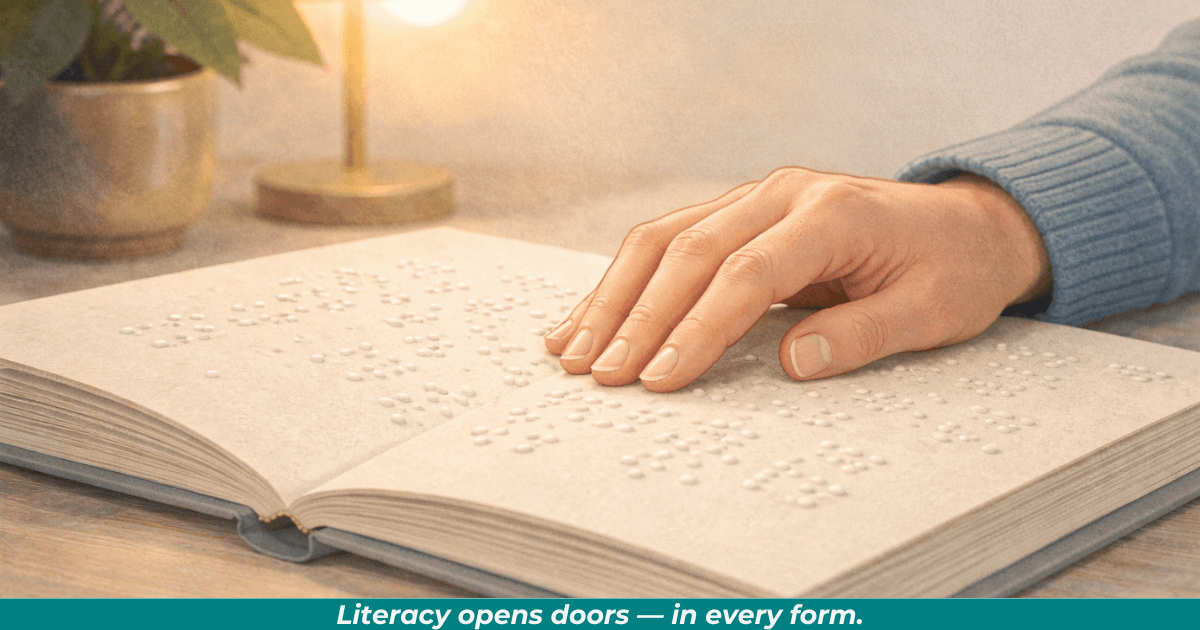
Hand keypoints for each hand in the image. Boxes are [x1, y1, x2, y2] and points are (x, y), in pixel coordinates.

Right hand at [544, 167, 1052, 391]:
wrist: (966, 224)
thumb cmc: (952, 269)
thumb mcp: (932, 311)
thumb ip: (862, 334)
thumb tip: (790, 362)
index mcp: (832, 213)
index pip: (746, 273)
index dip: (698, 328)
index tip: (662, 378)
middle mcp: (783, 193)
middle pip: (689, 250)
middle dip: (637, 317)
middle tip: (601, 375)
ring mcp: (756, 196)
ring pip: (664, 237)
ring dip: (614, 296)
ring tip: (574, 351)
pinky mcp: (740, 210)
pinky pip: (669, 238)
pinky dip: (626, 280)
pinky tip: (591, 316)